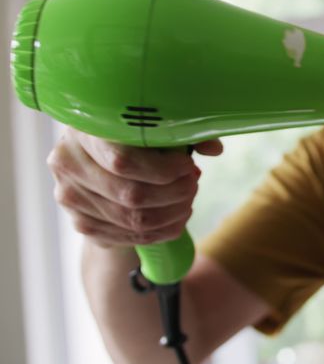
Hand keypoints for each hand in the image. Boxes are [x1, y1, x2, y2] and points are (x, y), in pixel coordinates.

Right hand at [48, 126, 222, 247]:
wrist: (97, 163)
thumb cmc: (132, 138)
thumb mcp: (153, 126)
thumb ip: (184, 132)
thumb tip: (214, 148)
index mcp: (84, 132)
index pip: (124, 161)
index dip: (164, 169)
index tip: (187, 166)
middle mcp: (68, 165)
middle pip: (133, 195)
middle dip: (175, 194)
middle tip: (192, 185)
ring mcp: (71, 198)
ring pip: (135, 220)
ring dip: (173, 214)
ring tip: (188, 200)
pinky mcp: (82, 224)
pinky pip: (131, 237)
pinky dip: (163, 230)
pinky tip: (176, 217)